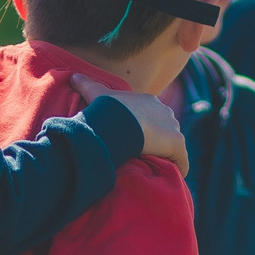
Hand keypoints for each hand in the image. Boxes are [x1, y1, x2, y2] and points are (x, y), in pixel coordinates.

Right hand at [72, 75, 189, 177]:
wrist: (121, 121)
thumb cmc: (109, 108)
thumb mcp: (96, 94)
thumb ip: (86, 85)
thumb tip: (73, 76)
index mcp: (150, 101)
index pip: (151, 115)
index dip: (144, 127)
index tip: (134, 139)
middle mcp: (166, 112)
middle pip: (165, 129)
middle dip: (157, 141)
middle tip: (141, 155)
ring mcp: (173, 128)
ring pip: (173, 145)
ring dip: (166, 155)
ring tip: (152, 168)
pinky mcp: (178, 145)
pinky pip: (181, 161)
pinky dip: (177, 169)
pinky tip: (169, 177)